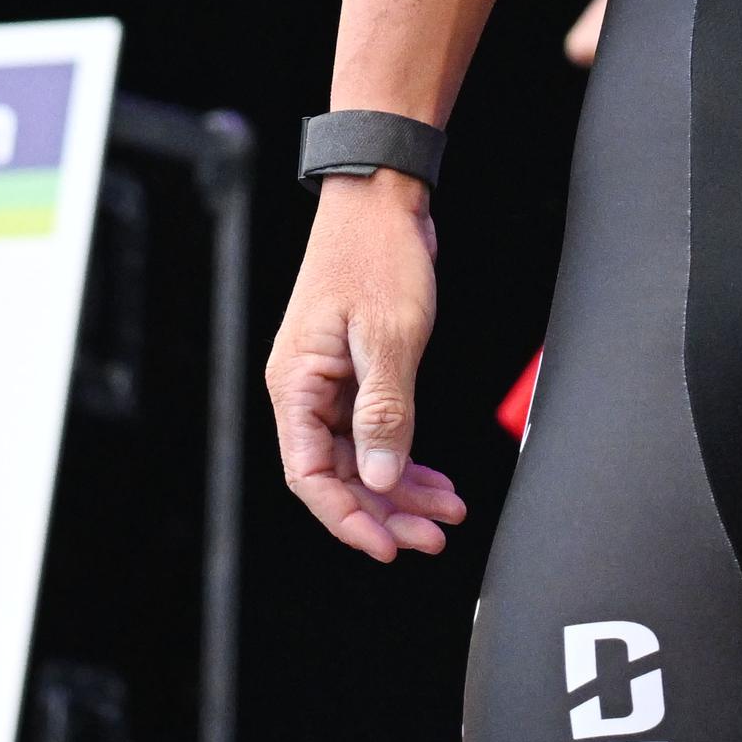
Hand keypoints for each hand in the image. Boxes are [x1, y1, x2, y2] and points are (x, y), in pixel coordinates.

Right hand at [265, 171, 466, 560]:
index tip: (388, 545)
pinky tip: (435, 478)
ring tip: (445, 514)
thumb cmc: (377, 252)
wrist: (383, 196)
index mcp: (296, 384)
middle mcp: (307, 391)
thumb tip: (382, 479)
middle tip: (434, 536)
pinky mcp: (358, 372)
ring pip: (362, 458)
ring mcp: (333, 383)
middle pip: (339, 476)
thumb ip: (385, 409)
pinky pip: (376, 431)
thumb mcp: (388, 333)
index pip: (309, 477)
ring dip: (402, 490)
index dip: (347, 518)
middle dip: (386, 511)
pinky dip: (406, 456)